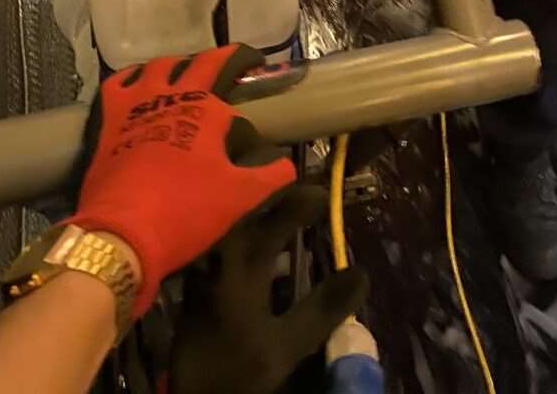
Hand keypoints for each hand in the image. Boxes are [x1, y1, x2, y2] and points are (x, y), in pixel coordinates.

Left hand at [70, 45, 295, 318]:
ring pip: (159, 66)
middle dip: (219, 59)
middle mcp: (173, 96)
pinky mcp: (109, 119)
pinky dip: (131, 77)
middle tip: (231, 61)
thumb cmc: (185, 211)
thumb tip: (289, 165)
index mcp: (207, 110)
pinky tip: (137, 82)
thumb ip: (270, 177)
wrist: (121, 234)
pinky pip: (118, 83)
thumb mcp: (239, 198)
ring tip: (185, 72)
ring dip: (175, 65)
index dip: (246, 90)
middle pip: (199, 64)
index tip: (257, 88)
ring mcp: (137, 104)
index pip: (233, 94)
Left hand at [169, 185, 368, 393]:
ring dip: (260, 207)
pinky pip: (225, 235)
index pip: (276, 215)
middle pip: (250, 207)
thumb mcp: (284, 347)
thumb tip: (360, 273)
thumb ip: (323, 309)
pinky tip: (261, 238)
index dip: (302, 200)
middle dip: (276, 190)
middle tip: (305, 186)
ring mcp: (204, 264)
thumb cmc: (233, 370)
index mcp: (241, 262)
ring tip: (286, 203)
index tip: (325, 192)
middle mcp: (219, 253)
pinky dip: (246, 227)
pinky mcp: (196, 278)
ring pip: (235, 219)